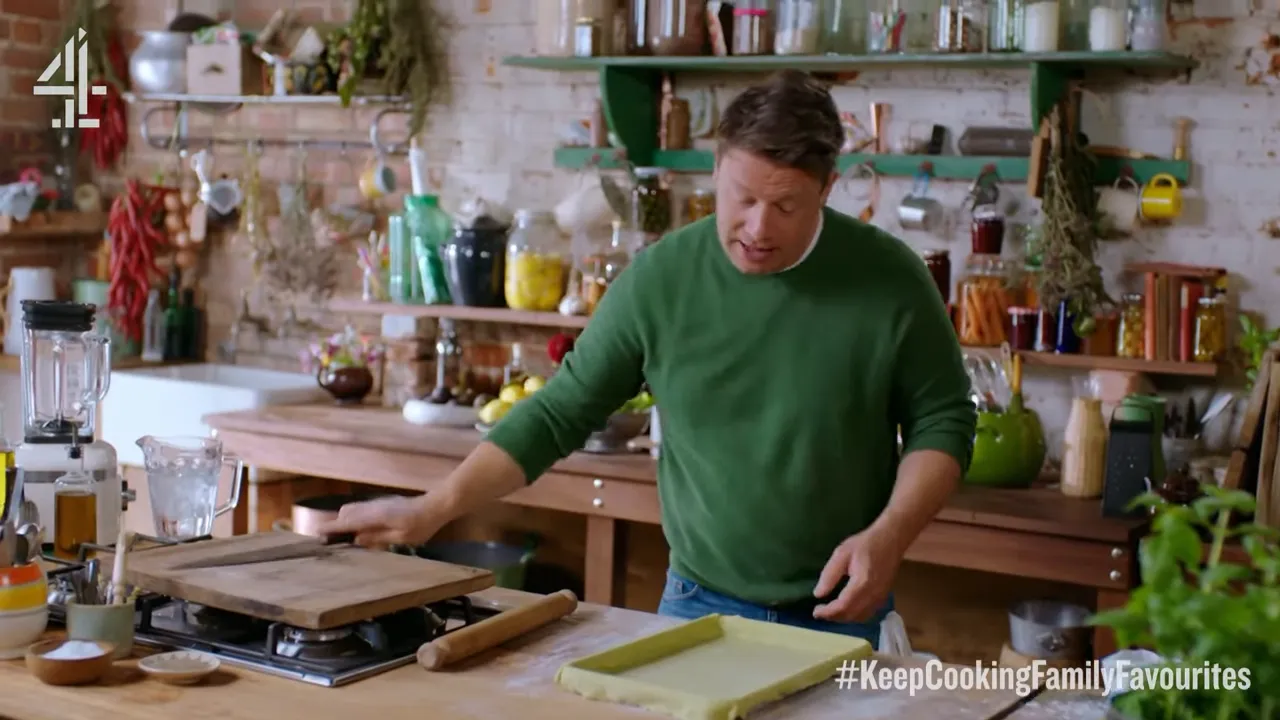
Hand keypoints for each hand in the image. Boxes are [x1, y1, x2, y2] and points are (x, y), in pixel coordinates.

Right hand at [316, 495, 447, 547]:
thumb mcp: (400, 537)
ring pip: (353, 509)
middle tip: (328, 539)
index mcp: (375, 516)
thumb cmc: (420, 525)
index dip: (332, 528)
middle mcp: (372, 506)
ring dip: (344, 520)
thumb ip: (377, 537)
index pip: (348, 521)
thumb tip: (356, 539)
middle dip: (335, 523)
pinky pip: (362, 509)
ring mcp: (377, 503)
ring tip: (341, 536)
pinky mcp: (383, 503)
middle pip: (345, 512)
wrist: (435, 507)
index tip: (317, 534)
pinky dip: (354, 517)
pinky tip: (359, 529)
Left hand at [811, 527, 903, 622]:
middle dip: (834, 617)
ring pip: (860, 617)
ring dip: (844, 618)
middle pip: (851, 615)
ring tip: (830, 611)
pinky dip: (855, 616)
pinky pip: (868, 613)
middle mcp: (873, 595)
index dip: (828, 612)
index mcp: (862, 583)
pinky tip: (846, 609)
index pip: (843, 606)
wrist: (891, 540)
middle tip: (820, 612)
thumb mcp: (841, 554)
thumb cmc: (865, 544)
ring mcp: (881, 598)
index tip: (815, 612)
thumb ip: (829, 575)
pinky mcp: (884, 597)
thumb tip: (818, 594)